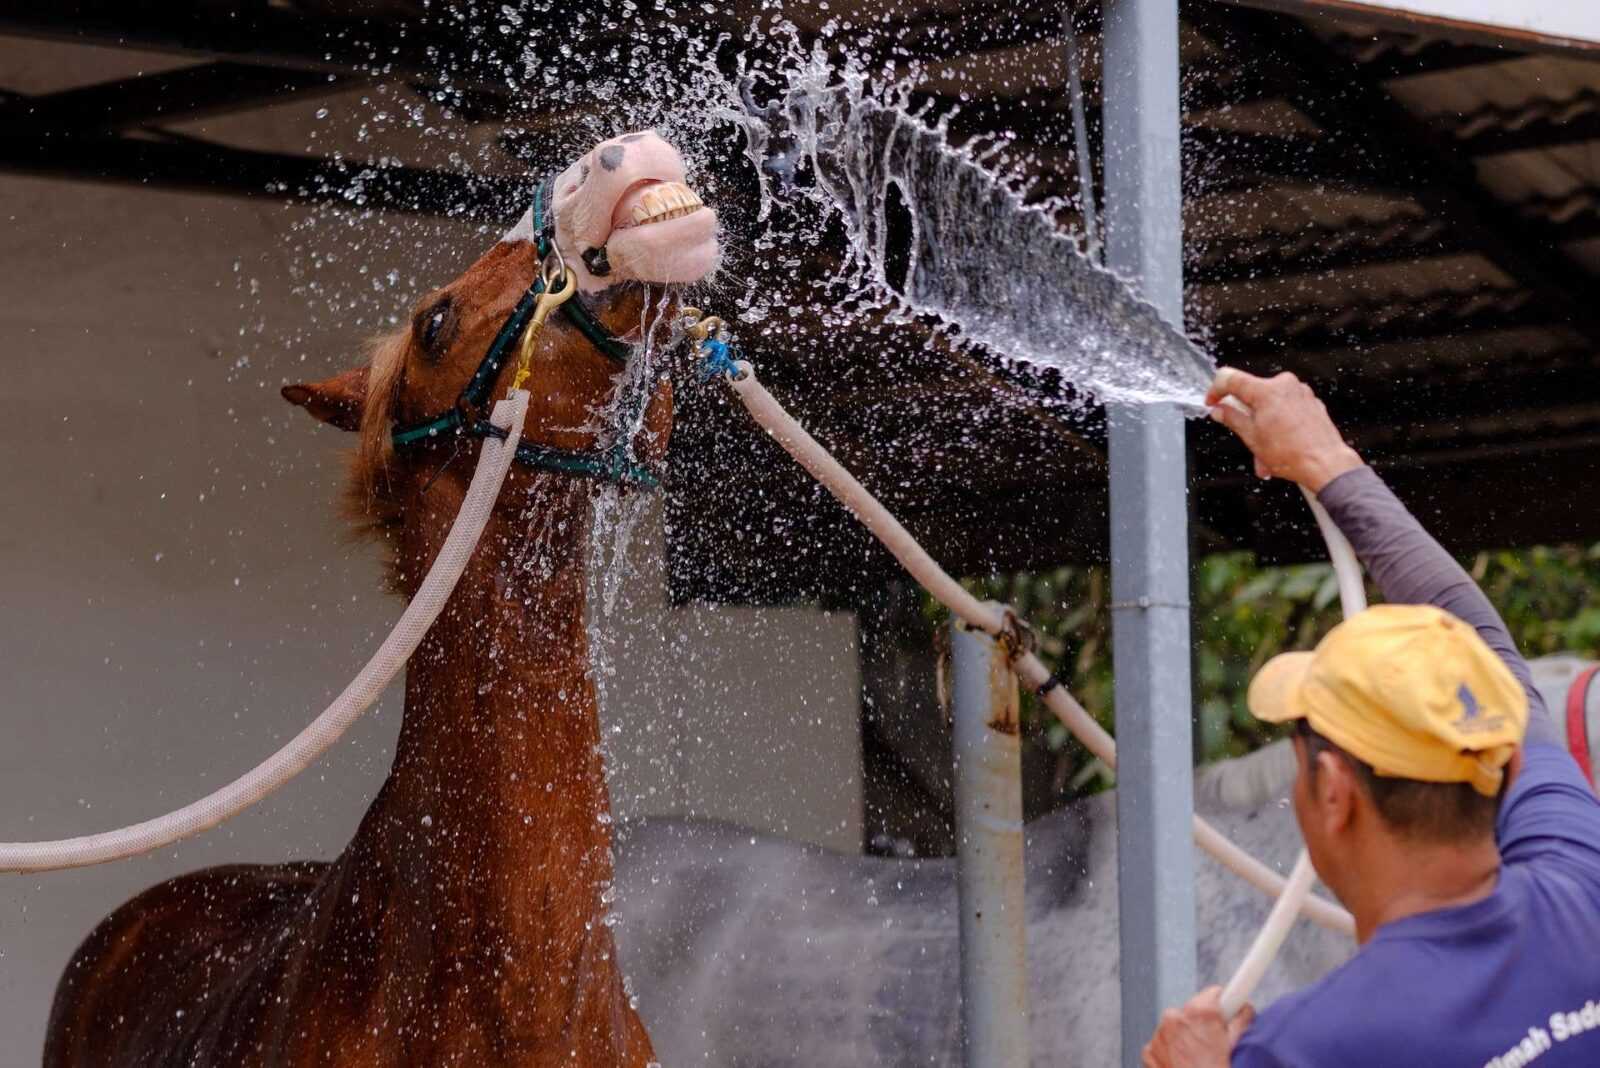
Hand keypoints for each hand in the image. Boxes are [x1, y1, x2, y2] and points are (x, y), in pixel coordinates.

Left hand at [1142, 987, 1254, 1067]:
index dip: (1225, 1004)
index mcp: (1200, 1013)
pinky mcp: (1148, 1052)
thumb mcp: (1238, 1048)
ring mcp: (1159, 1035)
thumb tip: (1244, 1009)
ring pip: (1176, 1029)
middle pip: (1194, 1012)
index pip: (1215, 993)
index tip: (1230, 1003)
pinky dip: (1172, 1053)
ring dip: (1187, 1040)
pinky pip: (1163, 1045)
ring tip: (1200, 1063)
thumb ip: (1241, 1022)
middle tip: (1217, 1047)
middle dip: (1205, 1026)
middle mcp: (1175, 1018)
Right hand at [1206, 368, 1363, 493]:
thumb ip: (1232, 418)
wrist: (1325, 464)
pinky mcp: (1311, 402)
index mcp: (1266, 391)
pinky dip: (1278, 424)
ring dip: (1262, 426)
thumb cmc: (1293, 454)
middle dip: (1245, 417)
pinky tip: (1279, 445)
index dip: (1216, 390)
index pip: (1230, 378)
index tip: (1213, 402)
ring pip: (1269, 404)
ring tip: (1264, 452)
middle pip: (1252, 394)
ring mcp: (1301, 392)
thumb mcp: (1252, 438)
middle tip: (1243, 437)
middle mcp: (1285, 385)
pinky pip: (1286, 408)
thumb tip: (1221, 410)